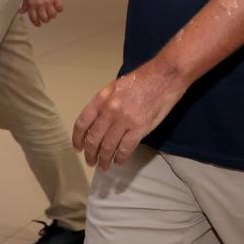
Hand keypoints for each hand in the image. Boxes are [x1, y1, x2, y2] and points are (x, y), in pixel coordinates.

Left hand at [21, 0, 63, 26]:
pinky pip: (60, 8)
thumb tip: (21, 11)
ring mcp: (49, 1)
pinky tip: (57, 7)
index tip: (38, 23)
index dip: (36, 22)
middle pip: (44, 18)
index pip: (34, 18)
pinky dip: (59, 9)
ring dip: (52, 15)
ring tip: (52, 12)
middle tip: (46, 17)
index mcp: (32, 3)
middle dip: (45, 20)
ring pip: (53, 15)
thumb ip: (25, 3)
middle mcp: (40, 4)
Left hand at [73, 60, 187, 171]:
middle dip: (90, 153)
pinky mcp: (139, 128)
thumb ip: (106, 104)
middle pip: (93, 138)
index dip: (78, 138)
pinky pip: (126, 148)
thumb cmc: (142, 79)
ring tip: (103, 166)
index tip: (78, 148)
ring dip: (104, 159)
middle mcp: (109, 111)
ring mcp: (124, 120)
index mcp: (101, 99)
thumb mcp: (116, 87)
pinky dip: (121, 158)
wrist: (164, 76)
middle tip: (90, 161)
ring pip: (108, 146)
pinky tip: (119, 162)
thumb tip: (99, 122)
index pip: (83, 122)